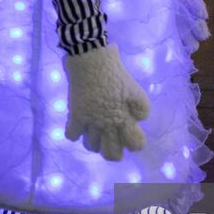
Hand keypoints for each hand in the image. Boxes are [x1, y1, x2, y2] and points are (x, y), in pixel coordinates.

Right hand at [62, 43, 150, 161]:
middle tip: (114, 145)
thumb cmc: (116, 72)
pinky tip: (80, 126)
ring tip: (97, 134)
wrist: (91, 59)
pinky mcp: (75, 114)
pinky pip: (72, 135)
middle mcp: (107, 123)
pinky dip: (75, 133)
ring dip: (95, 143)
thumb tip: (138, 120)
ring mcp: (90, 121)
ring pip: (91, 146)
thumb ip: (142, 108)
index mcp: (124, 117)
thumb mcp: (136, 89)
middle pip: (111, 153)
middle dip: (114, 153)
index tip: (133, 138)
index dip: (136, 144)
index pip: (134, 144)